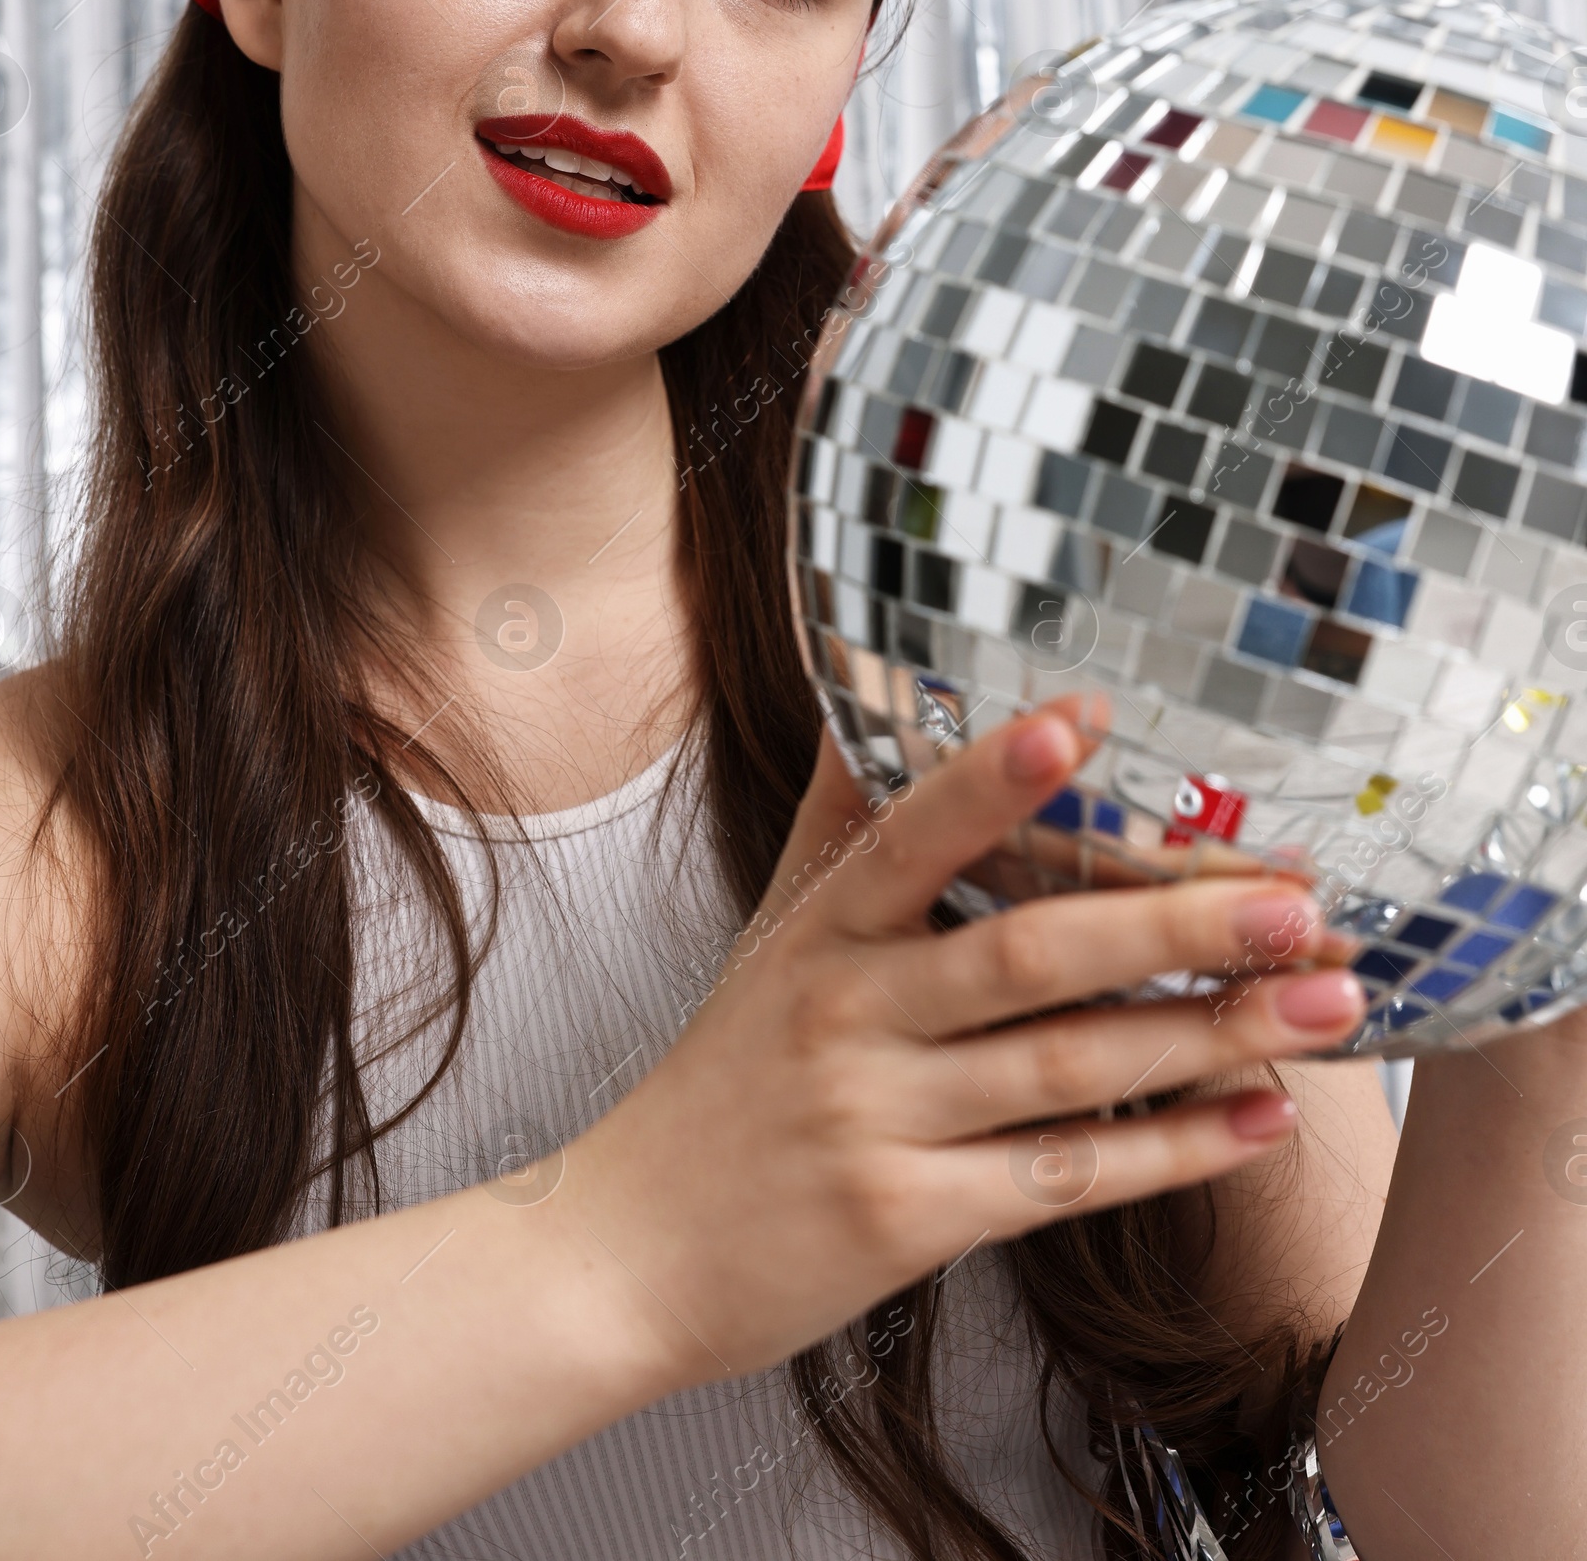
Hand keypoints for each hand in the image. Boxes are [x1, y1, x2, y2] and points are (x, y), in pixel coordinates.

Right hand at [553, 695, 1365, 1391]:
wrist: (627, 1254)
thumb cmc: (720, 1082)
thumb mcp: (767, 938)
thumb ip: (837, 824)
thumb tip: (872, 697)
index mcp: (820, 932)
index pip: (910, 835)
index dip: (993, 777)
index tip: (1088, 719)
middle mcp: (847, 1014)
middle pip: (1028, 955)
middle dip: (1173, 926)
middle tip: (1297, 901)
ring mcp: (879, 1121)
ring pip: (1069, 1069)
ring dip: (1207, 1036)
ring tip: (1326, 1005)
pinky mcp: (909, 1221)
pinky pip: (1063, 1179)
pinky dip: (1170, 1153)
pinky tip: (1257, 1118)